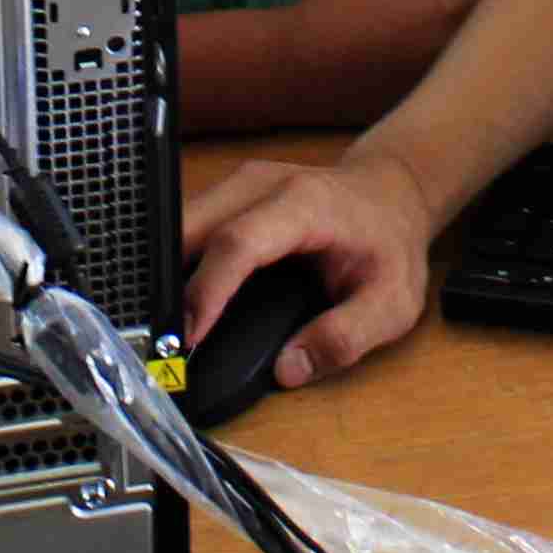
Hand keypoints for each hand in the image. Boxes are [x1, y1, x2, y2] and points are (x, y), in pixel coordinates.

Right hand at [178, 150, 441, 388]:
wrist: (392, 194)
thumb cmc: (391, 243)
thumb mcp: (392, 302)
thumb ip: (345, 337)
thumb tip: (289, 368)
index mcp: (305, 205)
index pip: (239, 242)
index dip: (207, 290)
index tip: (188, 337)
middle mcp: (263, 184)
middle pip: (193, 227)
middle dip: (167, 283)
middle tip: (161, 341)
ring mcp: (241, 184)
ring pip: (182, 224)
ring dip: (166, 274)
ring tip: (165, 329)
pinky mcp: (229, 195)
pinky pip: (189, 226)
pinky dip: (177, 264)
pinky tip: (178, 302)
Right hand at [280, 0, 492, 108]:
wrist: (296, 71)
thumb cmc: (335, 10)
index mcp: (443, 8)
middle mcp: (453, 49)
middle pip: (508, 28)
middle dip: (508, 10)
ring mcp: (445, 84)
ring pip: (490, 59)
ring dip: (493, 41)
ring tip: (481, 27)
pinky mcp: (433, 106)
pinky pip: (467, 84)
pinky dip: (470, 70)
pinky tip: (455, 63)